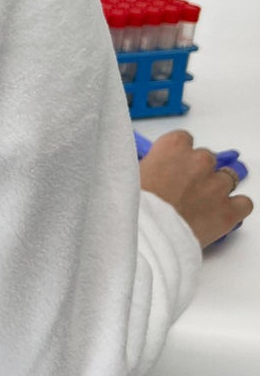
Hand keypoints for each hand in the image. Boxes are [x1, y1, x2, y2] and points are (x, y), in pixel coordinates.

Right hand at [139, 129, 252, 248]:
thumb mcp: (131, 174)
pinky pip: (244, 203)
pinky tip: (220, 212)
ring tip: (200, 203)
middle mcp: (198, 161)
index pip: (183, 139)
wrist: (146, 235)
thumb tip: (154, 171)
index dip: (178, 154)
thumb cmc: (134, 206)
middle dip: (197, 171)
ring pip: (228, 178)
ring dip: (216, 187)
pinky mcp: (230, 210)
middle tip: (182, 188)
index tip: (172, 164)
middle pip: (206, 157)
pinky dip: (235, 206)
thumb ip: (150, 166)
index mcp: (173, 147)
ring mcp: (217, 185)